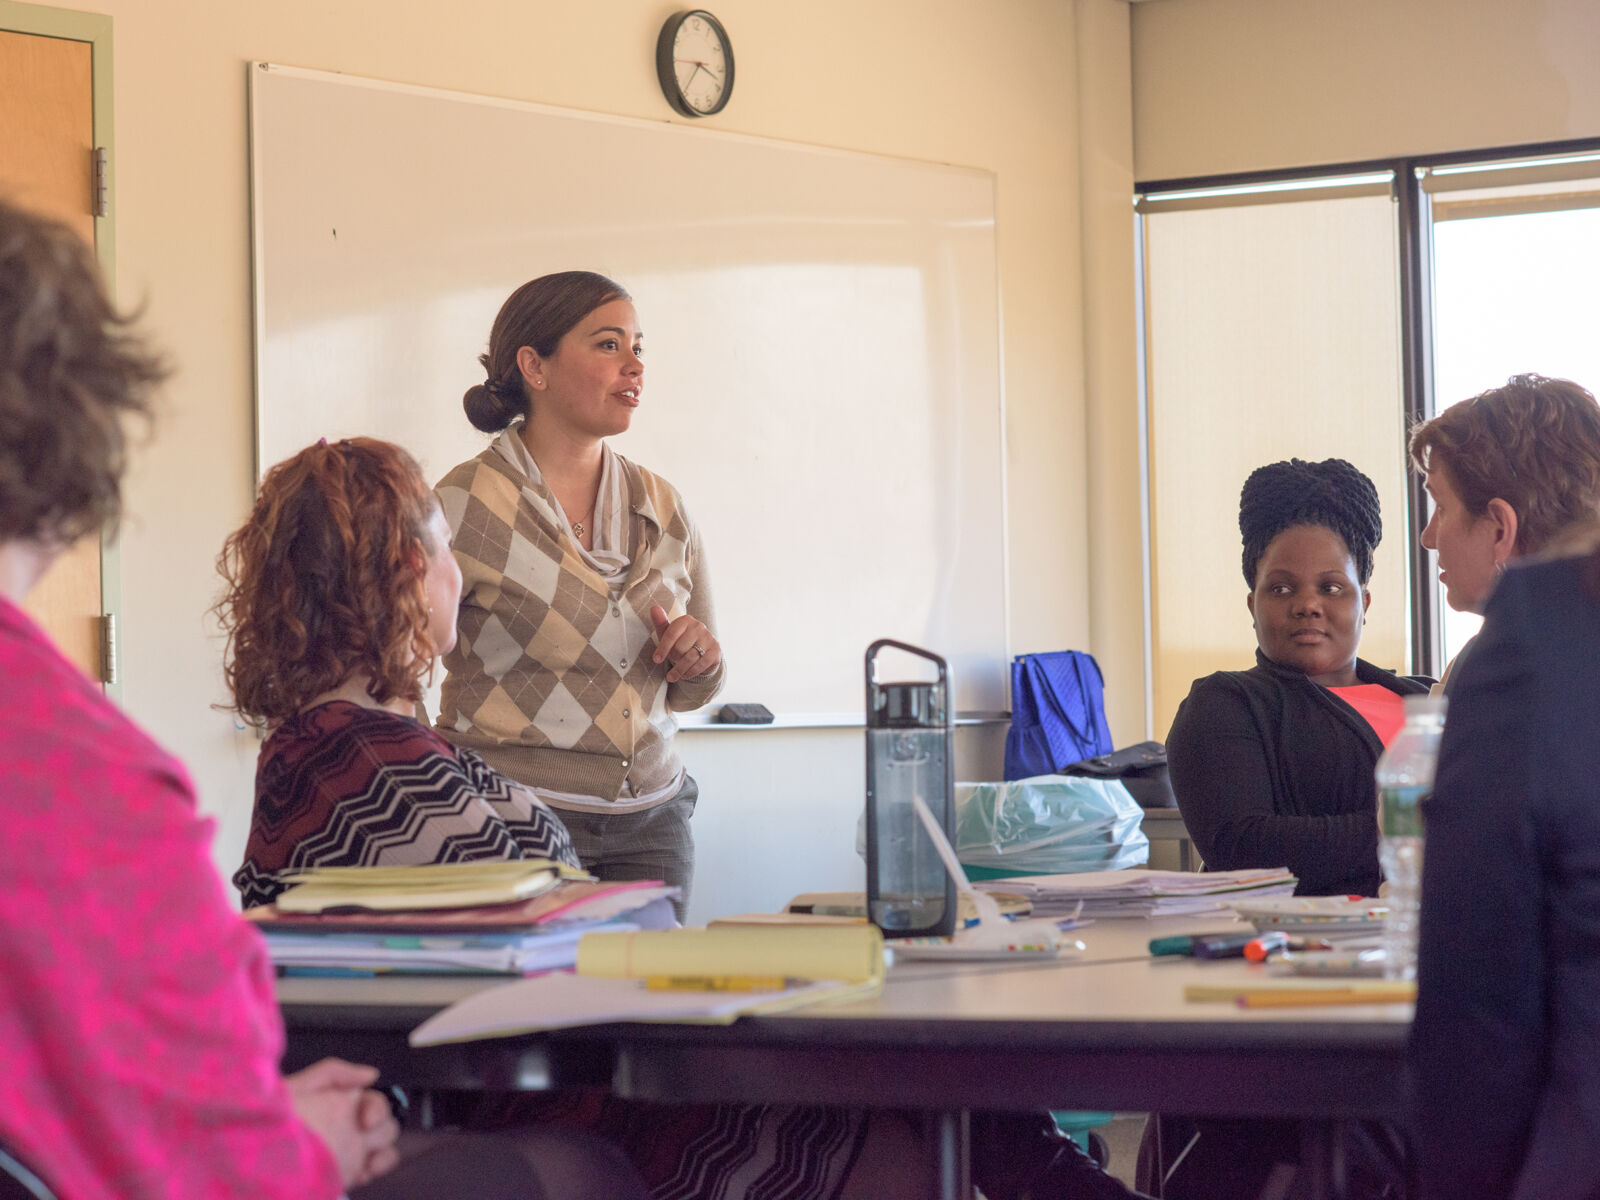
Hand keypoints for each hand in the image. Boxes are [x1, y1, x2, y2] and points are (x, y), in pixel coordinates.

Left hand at [286, 1058, 398, 1187]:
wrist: (255, 1154)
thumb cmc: (273, 1120)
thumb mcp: (299, 1087)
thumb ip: (334, 1072)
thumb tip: (372, 1074)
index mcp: (342, 1102)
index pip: (376, 1102)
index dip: (377, 1109)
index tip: (366, 1121)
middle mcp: (351, 1125)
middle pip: (385, 1124)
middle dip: (381, 1131)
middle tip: (363, 1139)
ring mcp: (351, 1150)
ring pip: (384, 1147)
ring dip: (381, 1153)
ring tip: (366, 1163)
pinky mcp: (347, 1172)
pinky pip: (373, 1169)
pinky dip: (373, 1169)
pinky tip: (359, 1173)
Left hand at [650, 604, 721, 682]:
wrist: (702, 651)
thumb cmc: (680, 641)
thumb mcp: (668, 633)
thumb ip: (660, 622)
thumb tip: (654, 607)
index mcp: (686, 620)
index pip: (671, 634)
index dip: (663, 648)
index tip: (656, 660)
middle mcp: (699, 626)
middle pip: (680, 648)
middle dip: (673, 659)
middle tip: (671, 662)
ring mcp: (709, 638)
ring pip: (690, 658)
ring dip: (679, 670)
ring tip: (672, 676)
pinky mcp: (716, 650)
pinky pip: (700, 665)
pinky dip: (690, 672)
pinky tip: (685, 675)